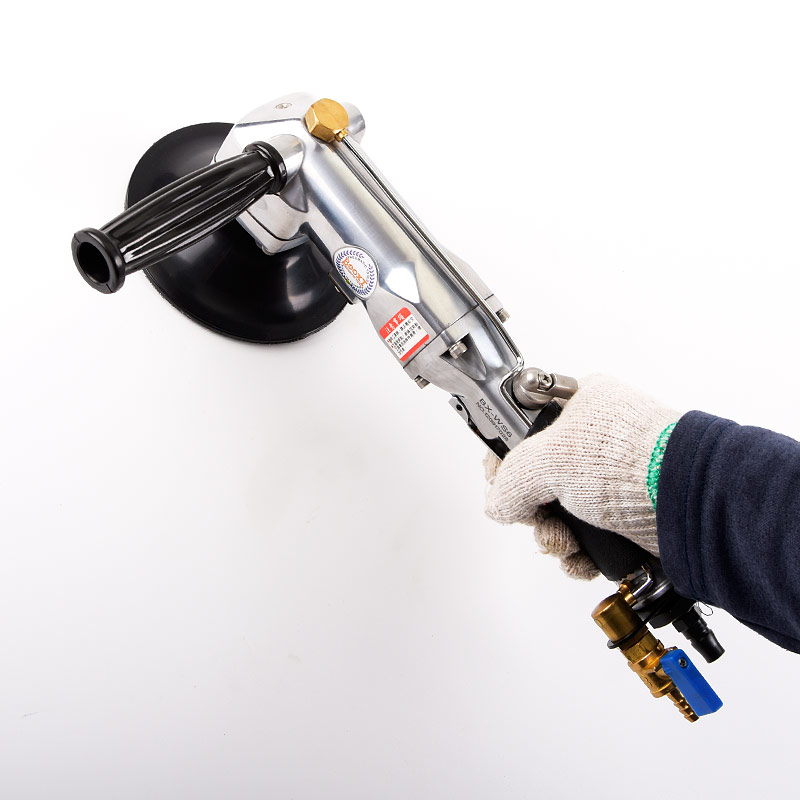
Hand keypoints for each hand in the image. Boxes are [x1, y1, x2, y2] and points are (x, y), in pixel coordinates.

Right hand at [485, 375, 679, 578]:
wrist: (684, 499)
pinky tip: (584, 557)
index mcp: (579, 406)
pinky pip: (588, 536)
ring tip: (567, 543)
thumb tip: (500, 504)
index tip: (497, 481)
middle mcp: (596, 441)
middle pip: (539, 481)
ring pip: (562, 514)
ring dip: (555, 537)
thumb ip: (509, 481)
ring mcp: (612, 480)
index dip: (505, 459)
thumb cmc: (623, 458)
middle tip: (540, 519)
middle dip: (534, 512)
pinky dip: (581, 553)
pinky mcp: (628, 515)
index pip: (524, 430)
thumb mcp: (544, 460)